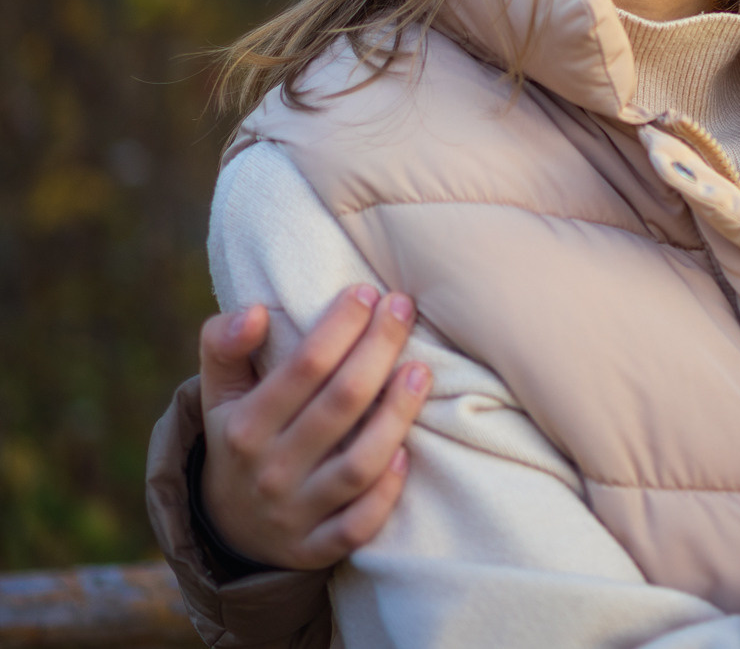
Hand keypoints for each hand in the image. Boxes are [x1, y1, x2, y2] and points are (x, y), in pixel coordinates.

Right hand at [199, 286, 430, 568]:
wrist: (228, 527)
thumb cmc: (240, 437)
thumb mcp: (218, 394)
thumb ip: (224, 345)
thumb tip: (256, 311)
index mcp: (244, 427)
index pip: (303, 367)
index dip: (340, 325)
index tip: (368, 291)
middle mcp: (269, 471)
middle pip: (340, 404)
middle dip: (378, 349)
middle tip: (404, 308)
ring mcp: (295, 513)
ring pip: (358, 465)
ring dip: (396, 416)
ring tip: (422, 370)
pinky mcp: (317, 548)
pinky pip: (358, 525)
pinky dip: (385, 493)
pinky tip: (409, 454)